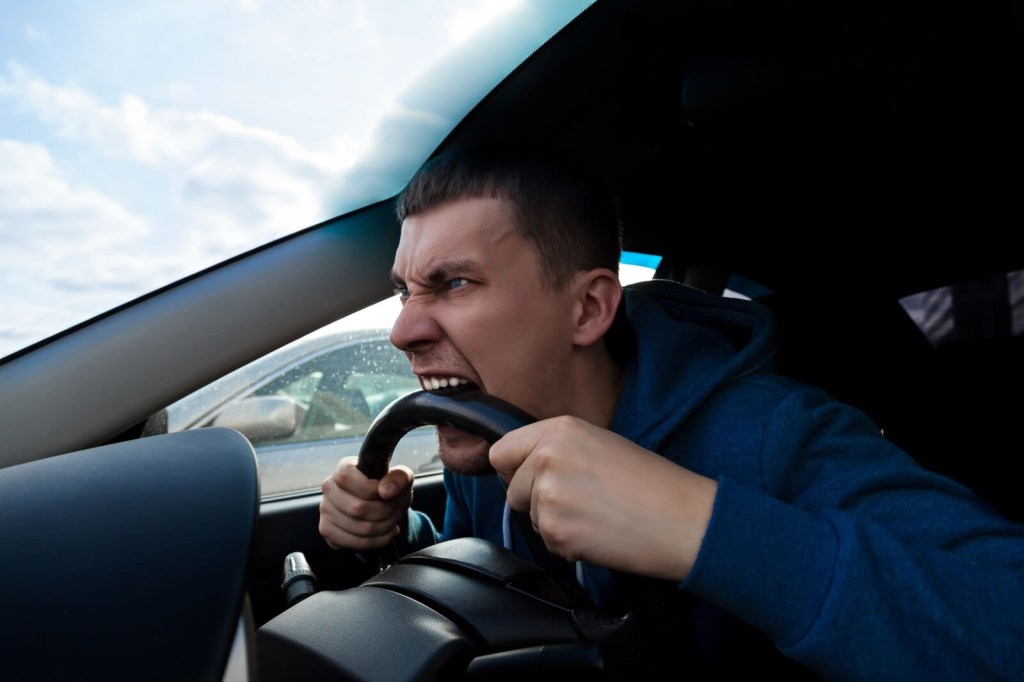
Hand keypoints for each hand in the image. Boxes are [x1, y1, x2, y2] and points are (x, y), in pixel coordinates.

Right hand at [319, 456, 413, 550]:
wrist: (386, 507)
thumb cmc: (390, 489)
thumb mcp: (402, 478)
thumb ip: (398, 478)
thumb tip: (385, 491)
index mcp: (344, 468)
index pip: (346, 479)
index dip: (371, 489)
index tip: (386, 494)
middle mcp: (329, 488)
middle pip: (356, 508)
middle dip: (383, 512)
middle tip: (394, 510)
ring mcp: (325, 510)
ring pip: (357, 528)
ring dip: (383, 528)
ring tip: (391, 521)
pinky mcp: (327, 530)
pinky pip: (352, 542)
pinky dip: (376, 541)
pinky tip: (385, 533)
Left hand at [489, 416, 717, 580]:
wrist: (683, 518)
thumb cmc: (652, 483)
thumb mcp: (600, 444)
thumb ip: (557, 449)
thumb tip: (523, 468)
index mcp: (559, 430)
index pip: (502, 452)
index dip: (516, 470)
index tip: (534, 480)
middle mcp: (547, 456)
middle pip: (512, 489)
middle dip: (536, 501)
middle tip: (581, 502)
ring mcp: (548, 494)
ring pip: (531, 518)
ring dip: (556, 524)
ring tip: (597, 516)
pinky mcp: (555, 530)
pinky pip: (547, 543)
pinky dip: (569, 545)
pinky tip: (600, 534)